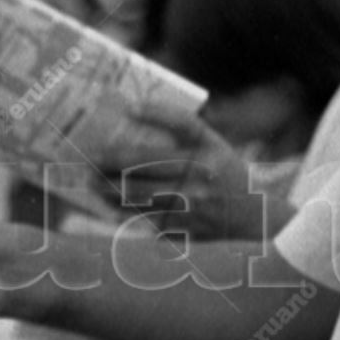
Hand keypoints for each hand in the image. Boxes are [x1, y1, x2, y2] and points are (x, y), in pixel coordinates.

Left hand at [96, 108, 255, 241]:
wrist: (251, 214)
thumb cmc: (224, 168)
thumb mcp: (209, 139)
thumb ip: (177, 120)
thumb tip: (135, 106)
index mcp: (201, 160)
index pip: (152, 155)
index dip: (120, 154)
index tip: (96, 151)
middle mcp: (195, 187)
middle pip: (140, 182)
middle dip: (108, 176)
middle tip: (88, 169)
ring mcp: (189, 214)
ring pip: (140, 206)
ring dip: (112, 196)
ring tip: (94, 187)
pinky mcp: (184, 233)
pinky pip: (146, 224)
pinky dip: (126, 216)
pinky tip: (111, 207)